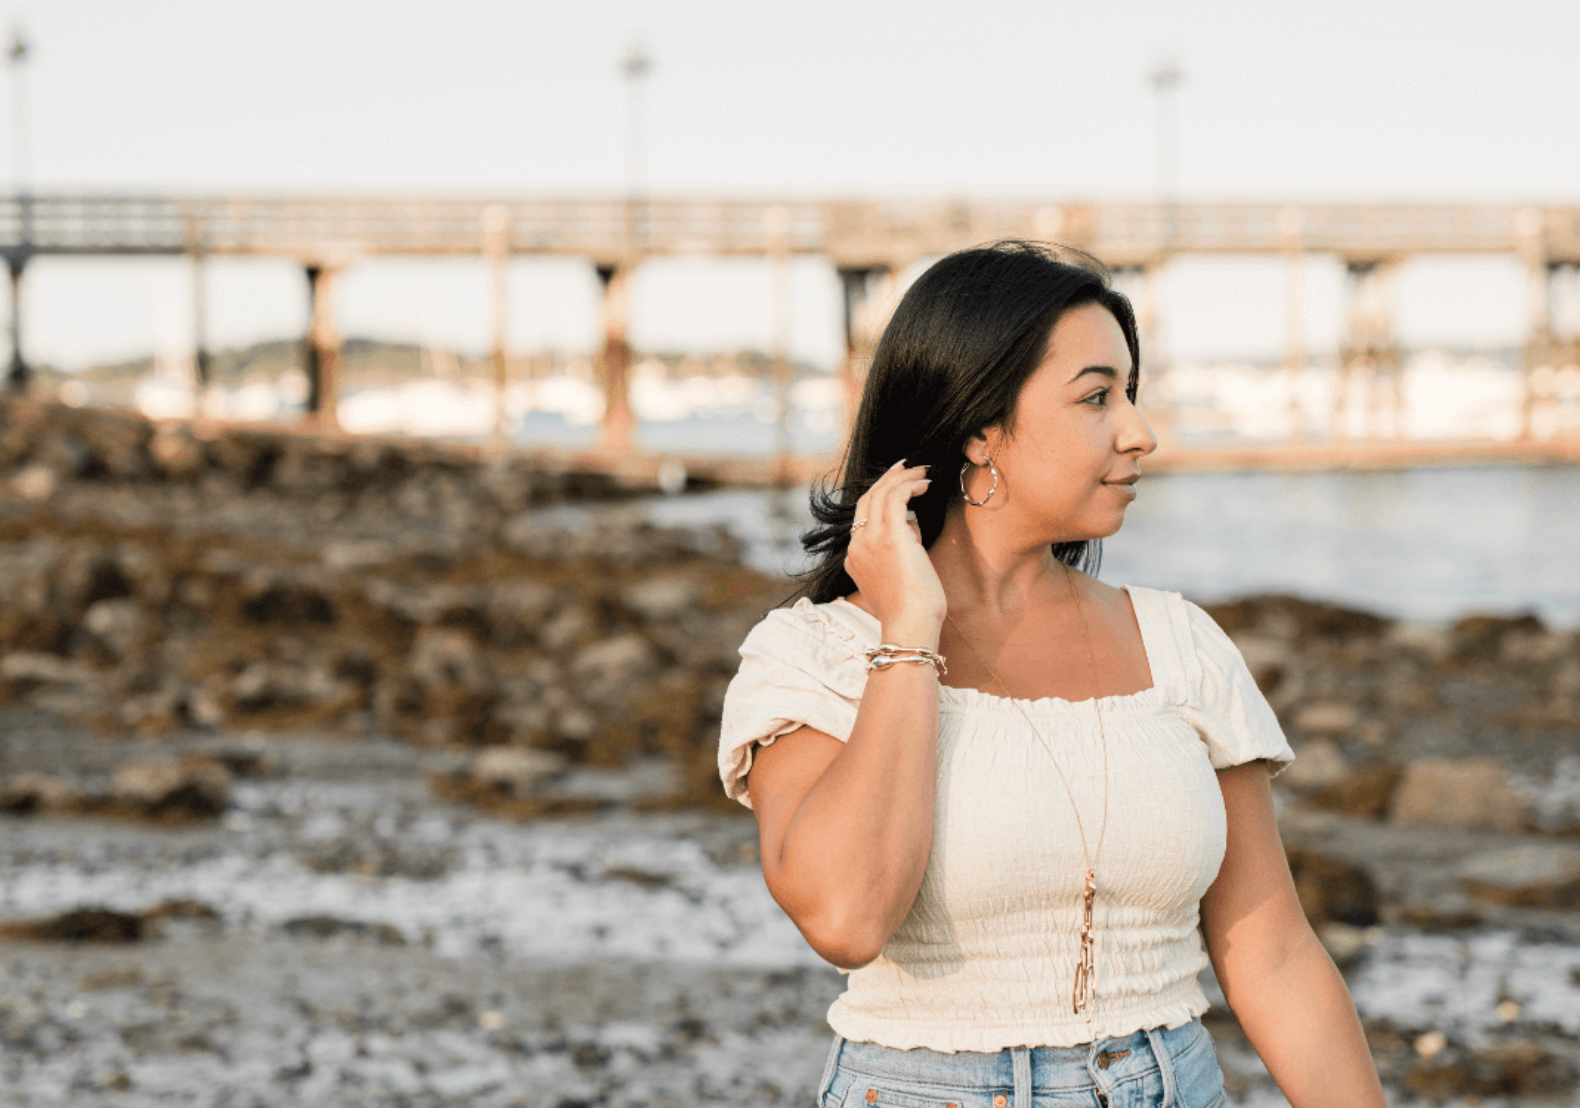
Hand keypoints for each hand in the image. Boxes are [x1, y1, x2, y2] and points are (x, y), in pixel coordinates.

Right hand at [844, 461, 945, 643]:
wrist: (909, 624)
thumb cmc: (910, 610)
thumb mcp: (895, 578)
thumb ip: (896, 553)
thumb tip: (911, 528)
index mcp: (854, 558)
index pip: (863, 517)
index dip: (881, 498)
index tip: (900, 488)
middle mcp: (857, 545)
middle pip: (867, 499)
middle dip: (888, 479)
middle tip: (906, 466)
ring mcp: (870, 540)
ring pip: (881, 493)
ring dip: (903, 477)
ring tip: (923, 471)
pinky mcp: (890, 536)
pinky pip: (896, 498)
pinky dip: (910, 485)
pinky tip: (926, 483)